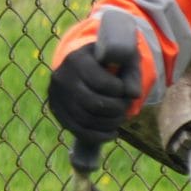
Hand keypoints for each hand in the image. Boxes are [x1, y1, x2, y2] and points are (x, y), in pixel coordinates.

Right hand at [48, 22, 141, 170]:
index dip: (121, 92)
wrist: (84, 57)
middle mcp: (61, 77)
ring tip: (120, 118)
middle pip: (94, 104)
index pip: (102, 84)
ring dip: (109, 123)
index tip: (129, 93)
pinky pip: (77, 129)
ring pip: (86, 119)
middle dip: (116, 110)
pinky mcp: (58, 110)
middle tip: (126, 109)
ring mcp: (57, 95)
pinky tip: (111, 132)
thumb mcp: (124, 56)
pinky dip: (98, 134)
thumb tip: (134, 93)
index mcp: (77, 59)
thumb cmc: (110, 58)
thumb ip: (132, 70)